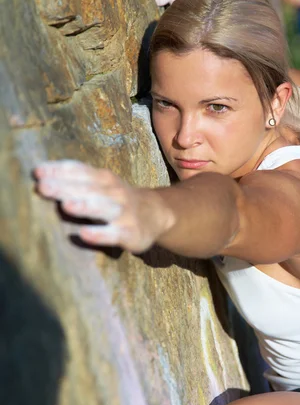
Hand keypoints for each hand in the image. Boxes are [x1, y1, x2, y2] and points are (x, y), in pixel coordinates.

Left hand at [34, 160, 173, 252]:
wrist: (156, 214)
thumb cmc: (116, 199)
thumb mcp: (101, 185)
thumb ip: (74, 180)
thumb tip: (39, 176)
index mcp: (104, 178)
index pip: (80, 171)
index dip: (59, 170)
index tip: (37, 172)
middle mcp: (114, 192)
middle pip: (88, 188)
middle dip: (66, 187)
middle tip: (43, 186)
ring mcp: (123, 213)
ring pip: (103, 208)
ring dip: (85, 205)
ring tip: (66, 205)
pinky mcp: (130, 234)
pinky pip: (114, 234)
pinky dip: (99, 234)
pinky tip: (83, 234)